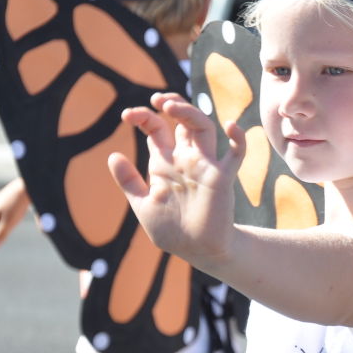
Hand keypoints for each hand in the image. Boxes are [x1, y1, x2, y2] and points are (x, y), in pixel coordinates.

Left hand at [108, 92, 244, 267]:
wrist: (198, 252)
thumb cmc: (172, 232)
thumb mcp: (142, 205)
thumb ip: (128, 181)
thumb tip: (113, 156)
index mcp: (165, 163)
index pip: (156, 128)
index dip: (143, 116)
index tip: (127, 116)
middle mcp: (185, 159)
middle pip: (181, 120)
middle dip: (170, 104)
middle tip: (157, 100)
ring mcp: (205, 166)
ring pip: (203, 127)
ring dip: (190, 112)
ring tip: (172, 107)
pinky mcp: (222, 178)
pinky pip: (236, 154)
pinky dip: (239, 138)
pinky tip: (231, 126)